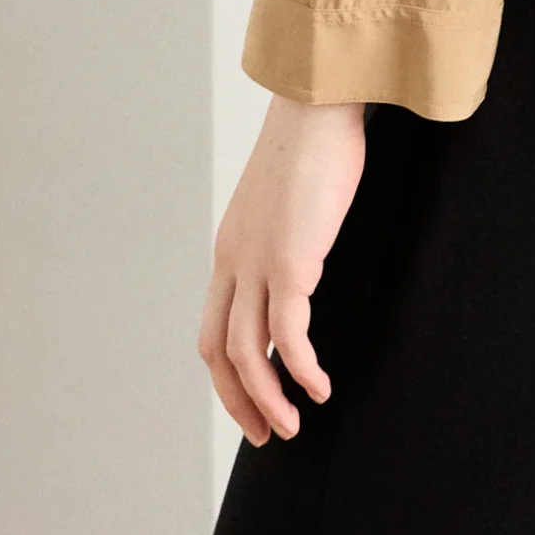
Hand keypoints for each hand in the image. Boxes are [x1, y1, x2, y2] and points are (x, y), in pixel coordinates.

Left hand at [198, 95, 365, 445]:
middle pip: (217, 352)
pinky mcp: (290, 262)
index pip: (214, 327)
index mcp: (231, 246)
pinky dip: (301, 370)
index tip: (256, 397)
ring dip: (268, 399)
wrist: (320, 102)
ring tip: (294, 424)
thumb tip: (310, 242)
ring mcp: (257, 263)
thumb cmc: (317, 139)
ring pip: (246, 354)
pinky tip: (321, 386)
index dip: (229, 373)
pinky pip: (287, 336)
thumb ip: (288, 226)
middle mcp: (233, 260)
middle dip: (239, 401)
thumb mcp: (290, 194)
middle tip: (268, 432)